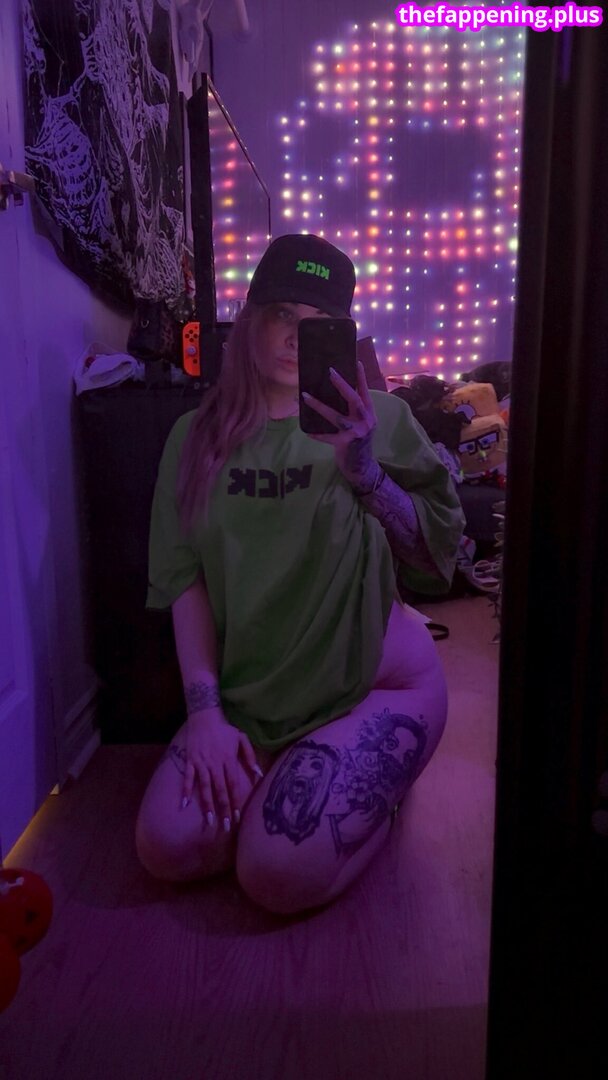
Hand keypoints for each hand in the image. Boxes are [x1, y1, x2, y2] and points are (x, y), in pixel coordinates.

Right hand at [181, 711, 262, 830]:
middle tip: (225, 826)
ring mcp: (201, 763)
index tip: (237, 817)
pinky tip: (184, 805)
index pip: (233, 784)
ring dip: (206, 805)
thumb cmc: (224, 729)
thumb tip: (258, 774)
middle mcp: (214, 764)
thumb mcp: (241, 738)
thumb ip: (250, 756)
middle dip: (223, 809)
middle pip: (219, 790)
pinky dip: (185, 791)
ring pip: (204, 787)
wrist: (204, 717)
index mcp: (228, 760)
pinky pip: (187, 778)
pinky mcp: (190, 761)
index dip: (235, 801)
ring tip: (209, 820)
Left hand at [302, 361, 377, 486]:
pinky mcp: (344, 444)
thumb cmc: (359, 442)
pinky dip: (317, 434)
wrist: (362, 466)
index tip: (356, 362)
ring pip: (336, 416)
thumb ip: (354, 411)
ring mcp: (356, 433)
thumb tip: (338, 393)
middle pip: (353, 399)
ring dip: (319, 406)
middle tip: (330, 372)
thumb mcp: (362, 424)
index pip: (365, 392)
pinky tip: (308, 432)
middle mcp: (365, 421)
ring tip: (305, 396)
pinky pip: (327, 437)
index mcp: (370, 413)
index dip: (361, 377)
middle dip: (341, 384)